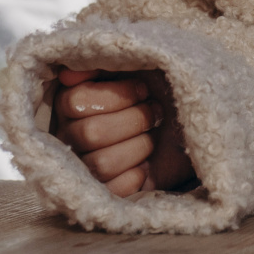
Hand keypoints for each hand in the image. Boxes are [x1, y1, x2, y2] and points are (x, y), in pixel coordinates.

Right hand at [53, 66, 195, 196]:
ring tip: (152, 137)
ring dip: (139, 146)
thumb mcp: (135, 65)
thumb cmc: (156, 90)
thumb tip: (70, 73)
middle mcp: (70, 136)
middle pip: (91, 133)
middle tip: (154, 114)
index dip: (118, 96)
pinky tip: (146, 165)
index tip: (144, 90)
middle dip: (135, 120)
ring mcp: (84, 167)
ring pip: (101, 163)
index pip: (76, 101)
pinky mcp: (104, 192)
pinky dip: (136, 176)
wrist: (184, 122)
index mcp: (70, 104)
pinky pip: (112, 190)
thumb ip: (104, 60)